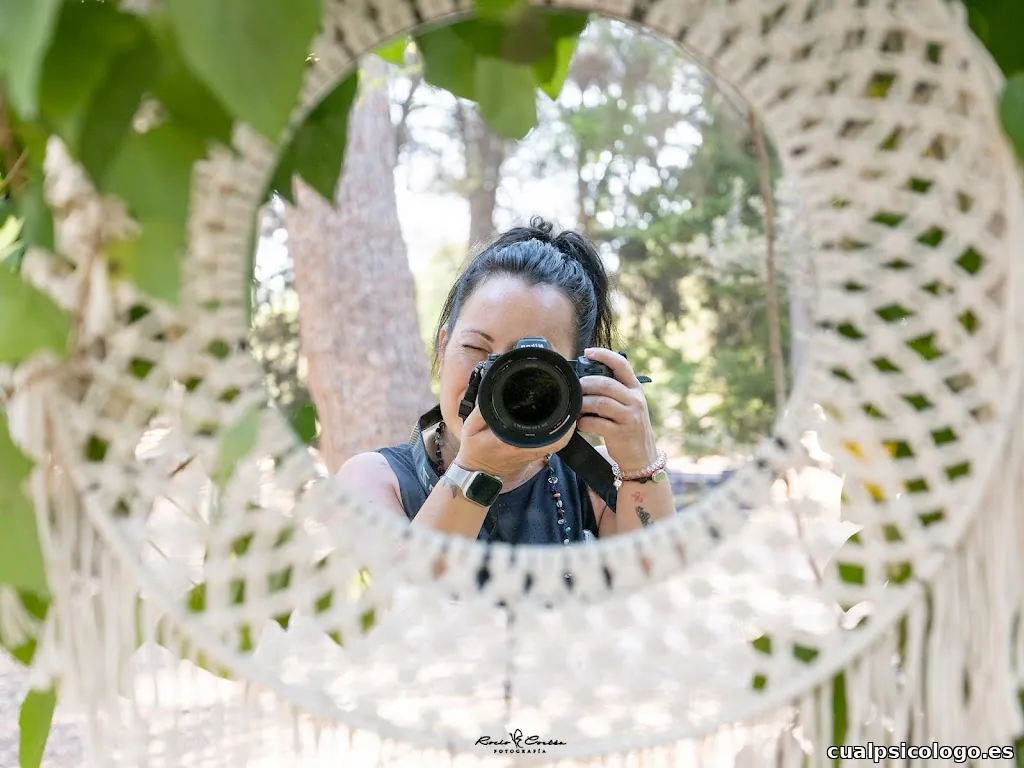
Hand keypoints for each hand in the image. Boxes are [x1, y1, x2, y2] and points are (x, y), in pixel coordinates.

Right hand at [454, 402, 575, 480]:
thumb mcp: (470, 429)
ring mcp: (532, 454)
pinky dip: (557, 433)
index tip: (566, 410)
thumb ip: (481, 411)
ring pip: (557, 443)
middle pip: (558, 440)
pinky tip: (557, 420)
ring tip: (566, 409)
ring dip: (563, 428)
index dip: (561, 426)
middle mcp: (528, 451)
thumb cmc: (475, 450)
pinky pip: (551, 444)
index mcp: (514, 444)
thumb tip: (491, 391)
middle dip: (566, 422)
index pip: (546, 438)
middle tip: (569, 404)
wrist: (478, 473)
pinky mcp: (533, 455)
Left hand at [577, 347, 658, 470]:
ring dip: (583, 403)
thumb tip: (585, 379)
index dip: (604, 355)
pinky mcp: (621, 433)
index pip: (622, 364)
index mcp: (636, 389)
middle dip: (585, 383)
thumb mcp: (629, 405)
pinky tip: (581, 424)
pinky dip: (584, 422)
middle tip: (574, 387)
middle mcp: (635, 400)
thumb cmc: (629, 427)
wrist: (642, 457)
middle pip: (606, 384)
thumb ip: (614, 392)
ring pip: (600, 402)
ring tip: (575, 407)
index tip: (588, 352)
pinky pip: (596, 423)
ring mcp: (629, 417)